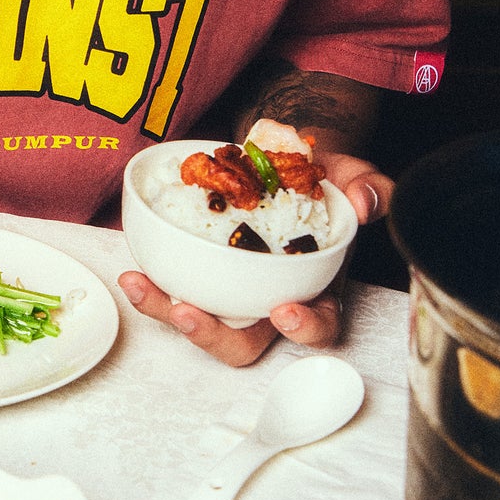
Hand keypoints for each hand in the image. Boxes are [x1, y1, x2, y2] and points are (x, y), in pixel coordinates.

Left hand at [117, 152, 393, 366]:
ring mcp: (232, 292)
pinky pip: (175, 290)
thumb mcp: (348, 173)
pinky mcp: (200, 275)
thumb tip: (365, 202)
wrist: (282, 156)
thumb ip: (365, 185)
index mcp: (316, 288)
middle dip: (214, 335)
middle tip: (189, 312)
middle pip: (246, 343)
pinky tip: (134, 270)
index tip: (285, 312)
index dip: (306, 329)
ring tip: (140, 286)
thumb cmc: (318, 177)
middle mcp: (271, 301)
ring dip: (166, 312)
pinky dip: (153, 284)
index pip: (320, 326)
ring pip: (202, 322)